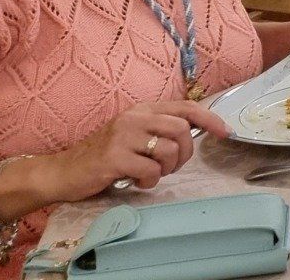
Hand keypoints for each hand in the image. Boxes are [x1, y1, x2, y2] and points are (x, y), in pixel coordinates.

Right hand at [43, 101, 228, 198]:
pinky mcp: (114, 157)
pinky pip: (151, 170)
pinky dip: (149, 181)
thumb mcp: (135, 136)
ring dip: (166, 170)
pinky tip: (135, 181)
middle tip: (170, 167)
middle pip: (183, 130)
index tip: (226, 133)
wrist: (63, 172)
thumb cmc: (104, 157)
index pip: (186, 108)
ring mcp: (123, 136)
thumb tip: (198, 133)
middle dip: (185, 153)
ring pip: (169, 150)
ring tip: (149, 174)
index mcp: (142, 110)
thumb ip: (161, 131)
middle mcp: (134, 117)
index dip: (211, 120)